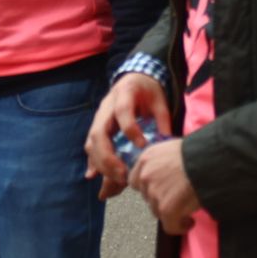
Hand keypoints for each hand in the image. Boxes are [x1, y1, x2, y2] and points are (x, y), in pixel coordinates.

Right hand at [85, 73, 172, 196]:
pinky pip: (90, 145)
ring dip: (100, 163)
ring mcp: (98, 117)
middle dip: (108, 156)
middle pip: (99, 132)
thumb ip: (163, 120)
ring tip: (117, 178)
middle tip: (123, 174)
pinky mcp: (96, 126)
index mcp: (124, 93)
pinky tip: (94, 175)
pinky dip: (92, 161)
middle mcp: (106, 106)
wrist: (134, 79)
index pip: (122, 111)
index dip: (130, 129)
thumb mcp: (160, 100)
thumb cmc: (148, 91)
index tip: (142, 146)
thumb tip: (166, 144)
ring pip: (91, 141)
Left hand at [130, 138, 200, 233]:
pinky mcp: (166, 208)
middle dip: (161, 199)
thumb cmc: (199, 152)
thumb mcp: (173, 148)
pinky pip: (169, 226)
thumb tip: (165, 176)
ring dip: (171, 212)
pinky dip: (180, 227)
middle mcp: (146, 175)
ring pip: (157, 212)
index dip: (148, 187)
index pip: (135, 180)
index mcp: (146, 158)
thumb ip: (162, 162)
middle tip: (178, 197)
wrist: (210, 160)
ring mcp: (154, 193)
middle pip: (147, 197)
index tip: (161, 189)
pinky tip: (189, 222)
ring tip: (187, 208)